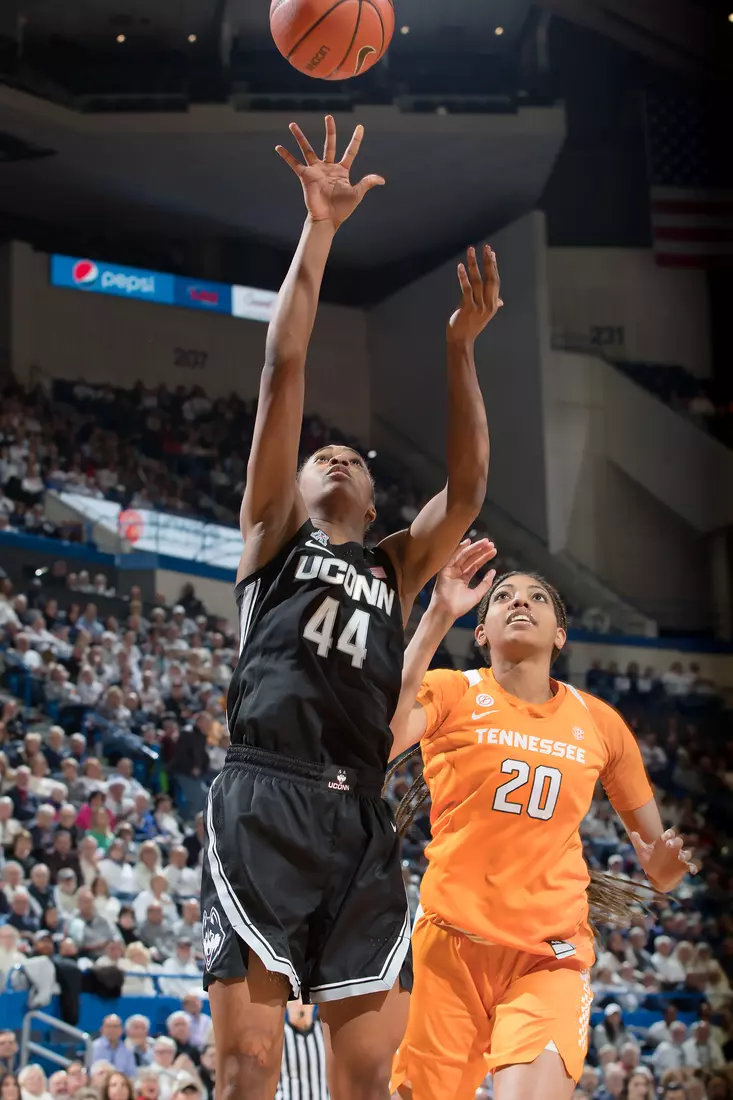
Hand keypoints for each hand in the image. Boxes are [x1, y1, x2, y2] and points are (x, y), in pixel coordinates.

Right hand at [276, 115, 384, 229]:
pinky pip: (294, 164)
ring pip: (307, 149)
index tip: (360, 127)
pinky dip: (286, 156)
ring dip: (300, 137)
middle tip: (328, 116)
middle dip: (330, 130)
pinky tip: (278, 147)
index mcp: (342, 170)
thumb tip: (382, 180)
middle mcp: (328, 167)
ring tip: (292, 124)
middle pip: (330, 144)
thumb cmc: (342, 209)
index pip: (350, 151)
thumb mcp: (357, 194)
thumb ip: (367, 183)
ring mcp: (316, 171)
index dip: (356, 140)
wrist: (327, 219)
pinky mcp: (305, 176)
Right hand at [429, 538, 497, 621]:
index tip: (493, 551)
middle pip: (471, 559)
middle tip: (491, 544)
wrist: (447, 612)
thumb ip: (485, 583)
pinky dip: (459, 549)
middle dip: (481, 551)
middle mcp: (457, 572)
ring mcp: (450, 570)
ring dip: (474, 548)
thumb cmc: (460, 606)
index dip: (484, 557)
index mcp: (463, 578)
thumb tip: (493, 571)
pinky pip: (453, 556)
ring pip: (464, 556)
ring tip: (485, 543)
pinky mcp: (444, 570)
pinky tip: (468, 542)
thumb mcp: (477, 594)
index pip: (475, 565)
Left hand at [447, 245, 502, 344]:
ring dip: (474, 264)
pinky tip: (460, 266)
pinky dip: (463, 277)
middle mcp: (488, 304)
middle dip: (488, 262)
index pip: (495, 281)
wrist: (461, 341)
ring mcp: (479, 307)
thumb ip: (492, 305)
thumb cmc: (470, 327)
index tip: (491, 253)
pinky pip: (466, 289)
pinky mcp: (468, 308)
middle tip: (486, 247)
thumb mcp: (483, 315)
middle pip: (490, 278)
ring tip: (470, 251)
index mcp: (493, 304)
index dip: (493, 266)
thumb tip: (501, 301)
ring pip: (478, 281)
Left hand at [630, 828, 698, 892]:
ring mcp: (680, 858)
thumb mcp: (642, 852)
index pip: (669, 834)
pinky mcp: (684, 867)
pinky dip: (694, 867)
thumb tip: (633, 833)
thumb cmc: (649, 861)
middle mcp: (674, 848)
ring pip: (687, 853)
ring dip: (685, 854)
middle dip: (676, 842)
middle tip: (670, 844)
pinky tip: (693, 871)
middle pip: (679, 841)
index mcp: (665, 843)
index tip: (664, 837)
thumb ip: (638, 842)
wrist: (655, 876)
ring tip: (681, 857)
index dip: (668, 834)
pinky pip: (692, 866)